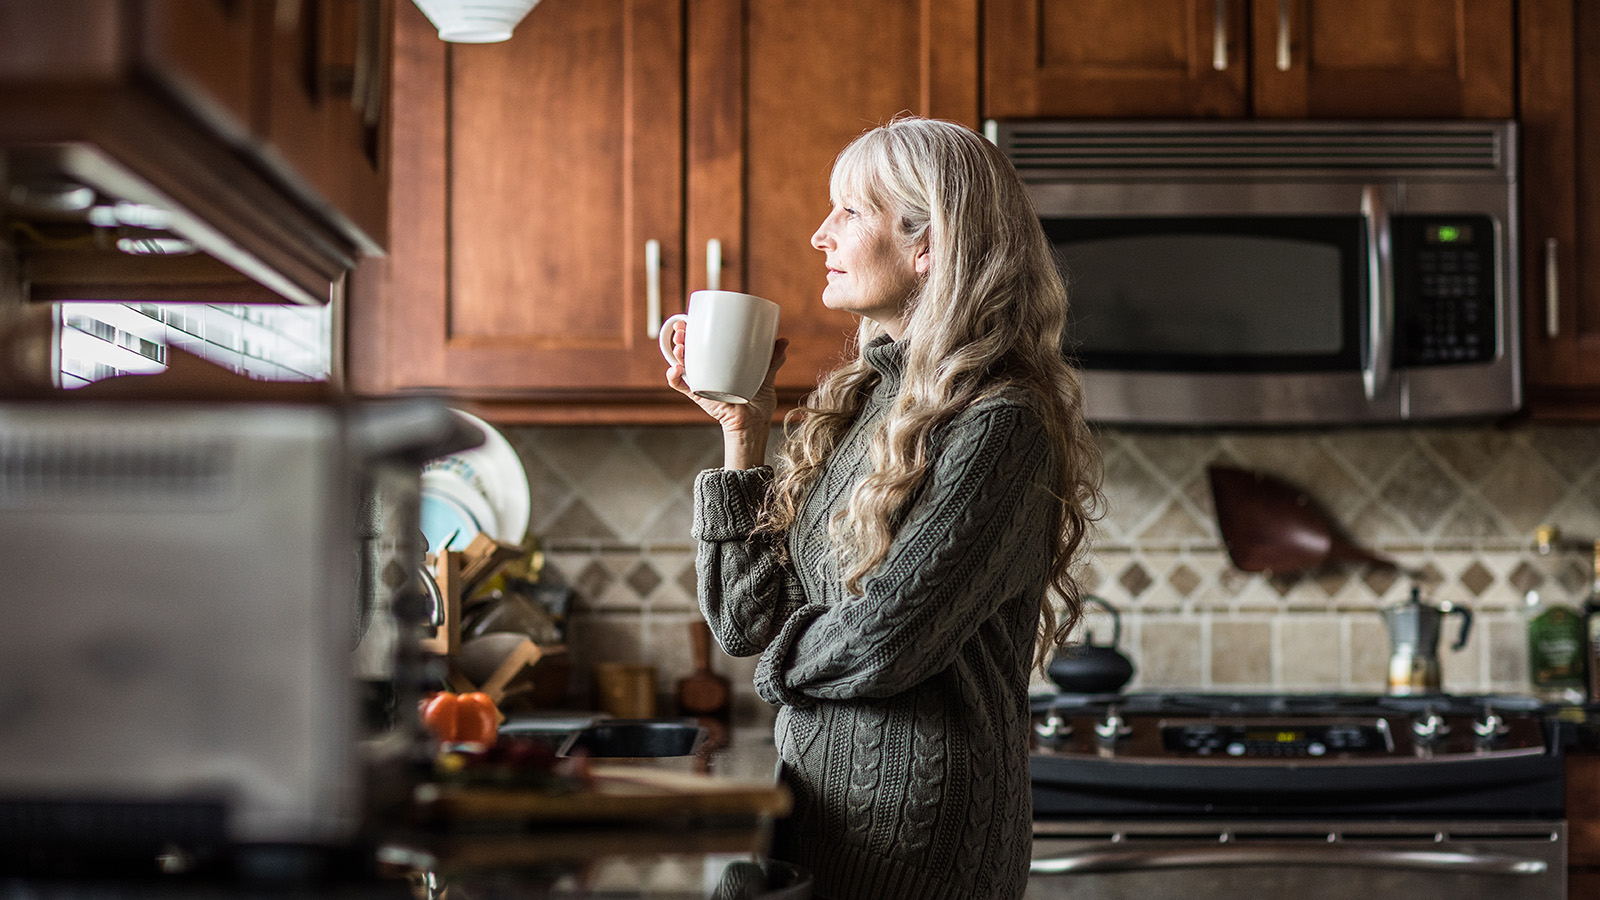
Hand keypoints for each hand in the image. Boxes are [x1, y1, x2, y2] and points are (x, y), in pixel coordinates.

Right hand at [664, 320, 788, 468]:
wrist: (755, 424)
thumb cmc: (758, 402)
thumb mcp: (766, 376)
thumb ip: (773, 359)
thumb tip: (783, 341)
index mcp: (721, 364)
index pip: (704, 343)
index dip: (694, 330)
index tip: (691, 319)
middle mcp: (708, 371)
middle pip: (688, 351)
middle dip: (681, 338)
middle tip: (682, 331)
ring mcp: (702, 383)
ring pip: (682, 365)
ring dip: (676, 354)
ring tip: (679, 347)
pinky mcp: (700, 396)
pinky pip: (682, 386)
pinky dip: (674, 378)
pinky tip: (675, 370)